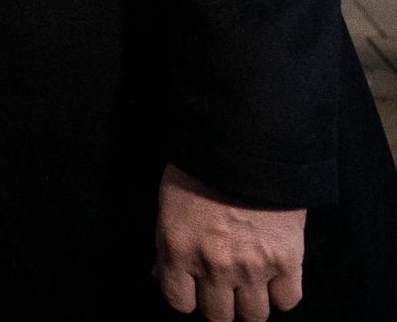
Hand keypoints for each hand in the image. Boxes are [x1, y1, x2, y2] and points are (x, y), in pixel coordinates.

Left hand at [153, 163, 304, 320]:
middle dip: (220, 302)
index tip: (194, 286)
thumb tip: (161, 275)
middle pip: (218, 317)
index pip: (179, 302)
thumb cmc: (199, 168)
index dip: (188, 296)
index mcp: (178, 249)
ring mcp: (252, 267)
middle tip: (224, 283)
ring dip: (251, 302)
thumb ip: (166, 245)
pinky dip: (282, 292)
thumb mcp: (169, 203)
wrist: (244, 144)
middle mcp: (213, 265)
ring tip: (250, 281)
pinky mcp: (287, 261)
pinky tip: (274, 274)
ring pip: (254, 316)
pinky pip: (288, 301)